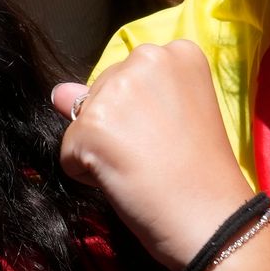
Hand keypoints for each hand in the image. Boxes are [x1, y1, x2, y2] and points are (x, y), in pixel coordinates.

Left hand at [53, 41, 256, 270]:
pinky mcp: (92, 124)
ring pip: (82, 122)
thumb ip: (107, 96)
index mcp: (176, 53)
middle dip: (117, 127)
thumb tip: (58, 92)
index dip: (140, 113)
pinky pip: (69, 153)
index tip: (169, 133)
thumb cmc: (200, 173)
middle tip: (157, 153)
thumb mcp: (166, 118)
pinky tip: (125, 180)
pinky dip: (87, 175)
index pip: (126, 76)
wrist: (210, 218)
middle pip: (100, 93)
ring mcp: (117, 89)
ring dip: (101, 150)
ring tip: (143, 167)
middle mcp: (147, 57)